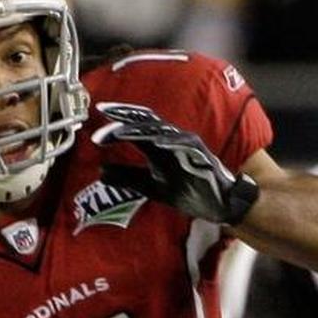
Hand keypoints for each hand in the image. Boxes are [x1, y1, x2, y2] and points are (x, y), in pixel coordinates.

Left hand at [91, 102, 257, 226]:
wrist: (219, 204)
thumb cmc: (189, 191)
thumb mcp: (152, 187)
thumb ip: (128, 178)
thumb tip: (100, 172)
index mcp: (159, 145)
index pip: (137, 126)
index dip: (119, 117)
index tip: (98, 113)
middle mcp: (172, 140)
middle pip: (146, 121)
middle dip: (124, 117)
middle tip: (103, 114)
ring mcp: (187, 145)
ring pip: (161, 131)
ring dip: (140, 130)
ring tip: (120, 131)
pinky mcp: (201, 156)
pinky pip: (184, 145)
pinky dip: (170, 142)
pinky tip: (156, 142)